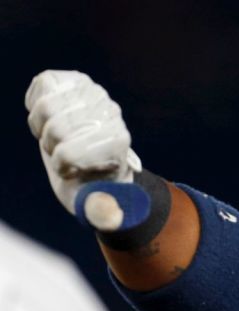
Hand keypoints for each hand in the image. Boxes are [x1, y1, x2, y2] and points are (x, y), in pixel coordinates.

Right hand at [25, 70, 141, 215]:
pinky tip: (50, 116)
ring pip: (44, 106)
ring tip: (59, 136)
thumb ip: (104, 212)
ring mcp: (95, 94)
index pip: (67, 153)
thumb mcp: (99, 207)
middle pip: (54, 128)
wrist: (92, 162)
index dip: (62, 165)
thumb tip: (110, 217)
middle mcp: (111, 114)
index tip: (76, 170)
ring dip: (42, 126)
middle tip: (67, 152)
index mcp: (118, 144)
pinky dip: (35, 103)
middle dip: (51, 145)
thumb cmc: (93, 187)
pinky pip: (43, 82)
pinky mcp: (77, 80)